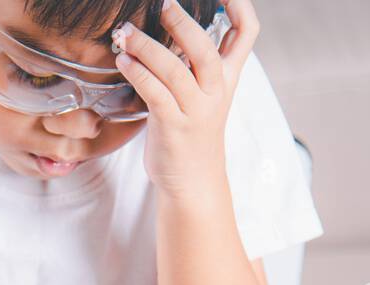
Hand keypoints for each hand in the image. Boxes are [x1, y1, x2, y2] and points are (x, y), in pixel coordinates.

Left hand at [113, 0, 259, 201]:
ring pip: (175, 71)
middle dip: (184, 24)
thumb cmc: (192, 132)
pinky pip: (155, 94)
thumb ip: (198, 64)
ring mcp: (196, 111)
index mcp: (227, 77)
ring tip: (125, 34)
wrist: (193, 181)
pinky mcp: (173, 128)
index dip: (239, 6)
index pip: (246, 33)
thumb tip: (180, 28)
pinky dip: (138, 74)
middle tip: (163, 4)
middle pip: (206, 50)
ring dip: (147, 48)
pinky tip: (123, 61)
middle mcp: (216, 92)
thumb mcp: (204, 93)